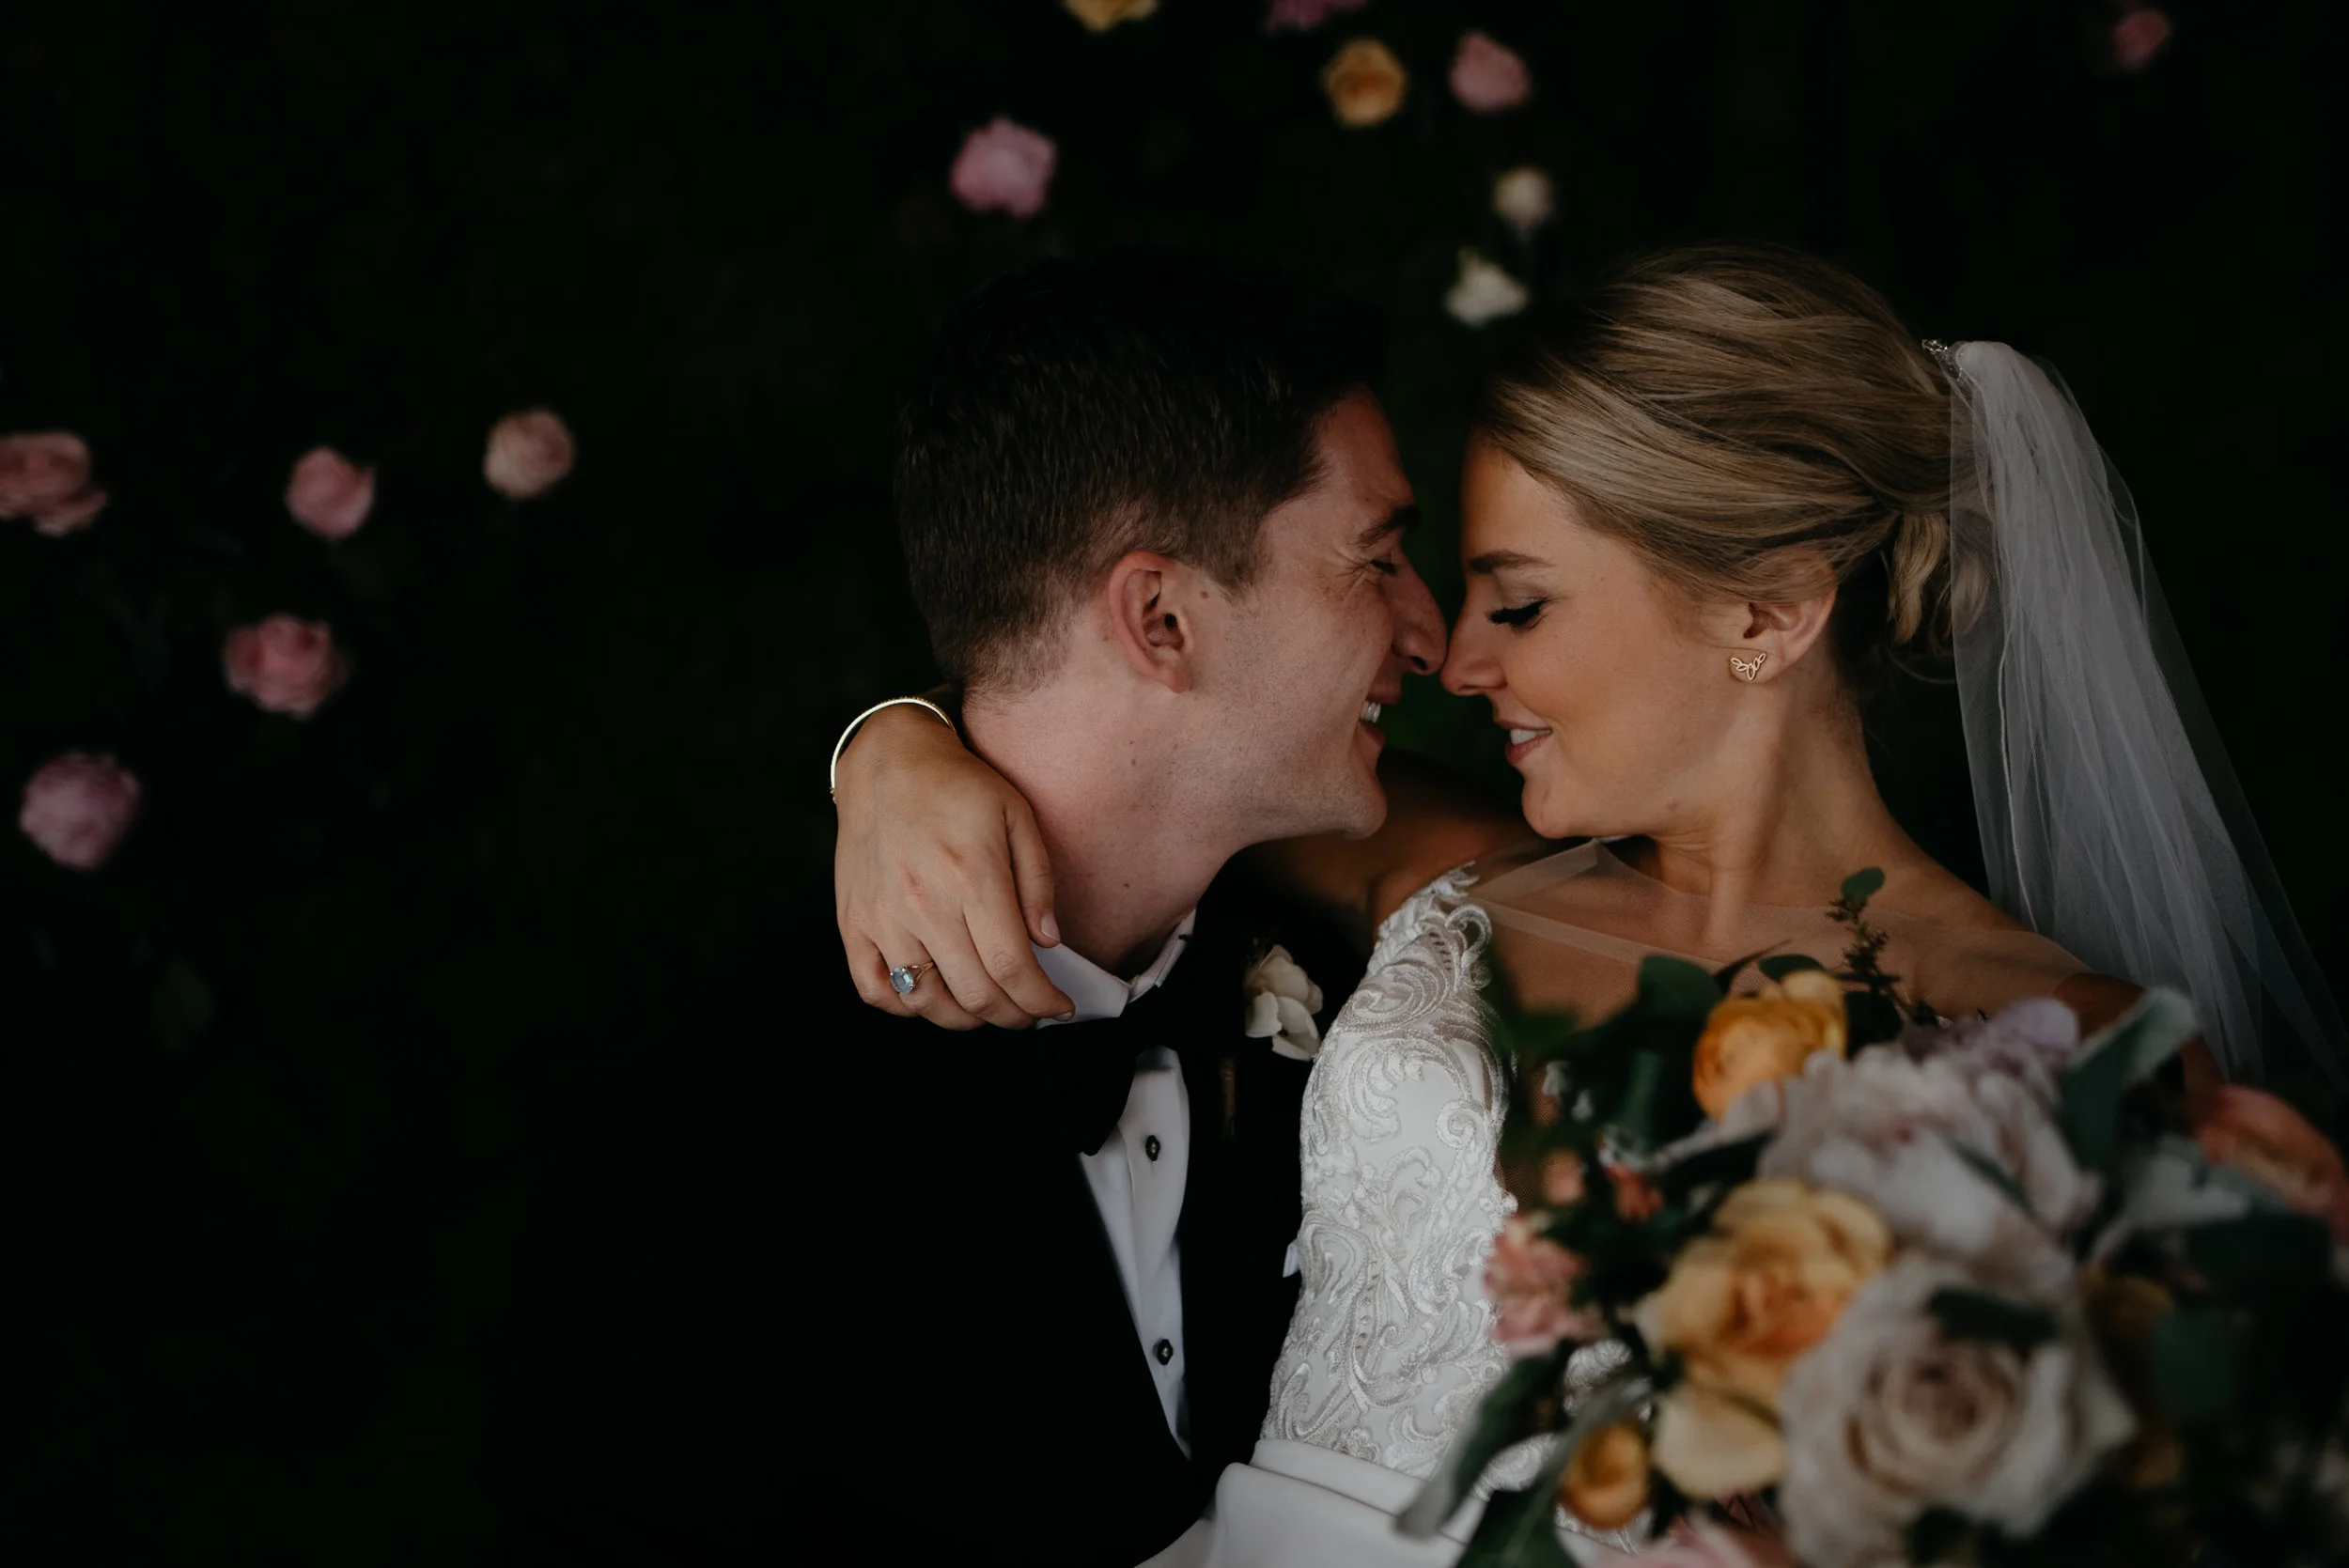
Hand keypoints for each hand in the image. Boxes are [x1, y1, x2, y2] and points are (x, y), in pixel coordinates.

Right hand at [833, 702, 1072, 1028]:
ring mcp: (882, 918)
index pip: (1011, 968)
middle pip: (975, 994)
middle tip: (1031, 1012)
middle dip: (1014, 1016)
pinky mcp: (854, 922)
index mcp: (971, 878)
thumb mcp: (1017, 816)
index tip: (1060, 1007)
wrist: (887, 761)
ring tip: (990, 1008)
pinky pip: (875, 989)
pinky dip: (908, 1007)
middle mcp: (923, 905)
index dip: (1041, 1001)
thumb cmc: (960, 786)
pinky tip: (934, 995)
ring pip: (927, 1001)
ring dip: (967, 1019)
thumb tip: (1047, 942)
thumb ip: (1037, 882)